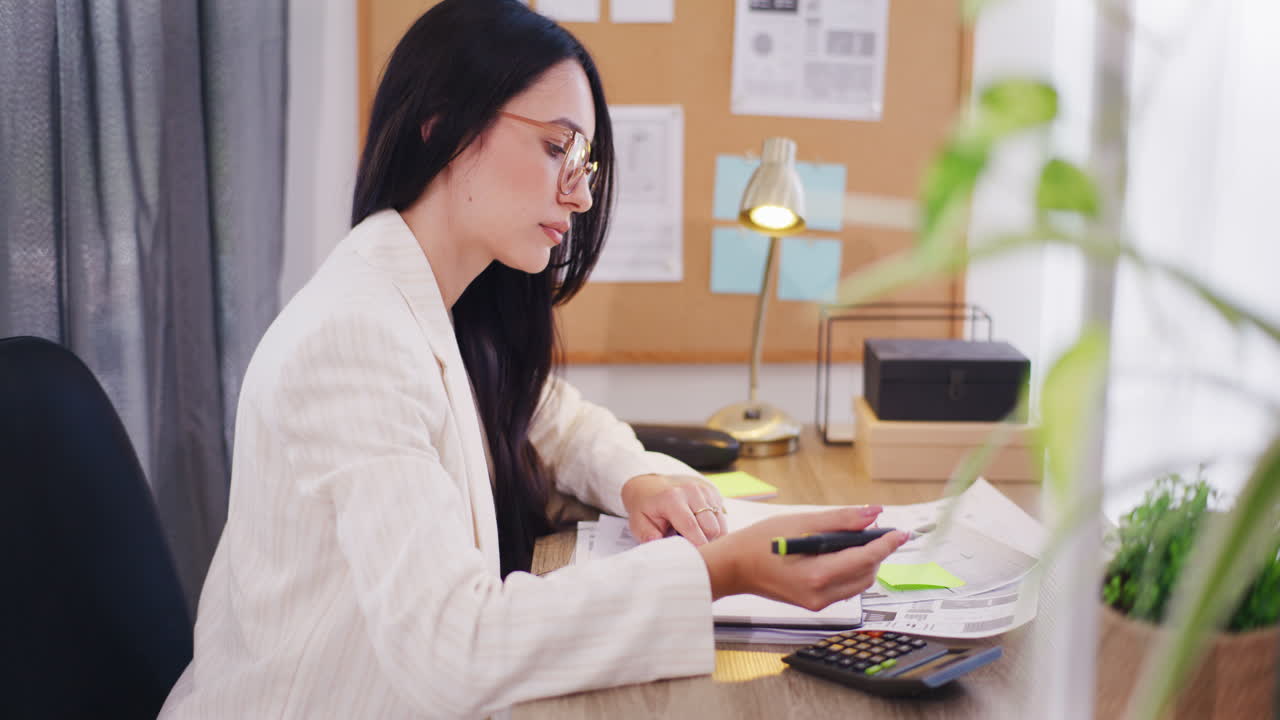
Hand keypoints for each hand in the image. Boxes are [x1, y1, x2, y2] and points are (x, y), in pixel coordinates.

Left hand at [621, 474, 726, 545]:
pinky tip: (700, 528)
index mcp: (672, 498)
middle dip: (704, 544)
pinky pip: (722, 518)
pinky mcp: (713, 492)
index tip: (693, 561)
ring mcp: (705, 490)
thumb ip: (649, 536)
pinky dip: (714, 527)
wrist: (651, 484)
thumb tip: (663, 550)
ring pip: (720, 525)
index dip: (696, 547)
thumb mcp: (638, 522)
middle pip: (712, 528)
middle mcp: (692, 491)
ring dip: (711, 536)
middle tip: (691, 549)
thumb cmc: (645, 507)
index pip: (691, 527)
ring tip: (694, 538)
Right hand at [696, 505, 905, 611]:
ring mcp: (817, 603)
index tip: (901, 532)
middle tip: (874, 530)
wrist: (733, 567)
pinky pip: (845, 588)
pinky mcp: (814, 604)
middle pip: (867, 573)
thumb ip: (841, 520)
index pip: (865, 559)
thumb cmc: (759, 542)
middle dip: (875, 552)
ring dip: (864, 562)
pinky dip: (850, 570)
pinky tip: (839, 554)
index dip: (887, 544)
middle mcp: (820, 594)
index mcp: (817, 574)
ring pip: (859, 583)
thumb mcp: (801, 522)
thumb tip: (873, 513)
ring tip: (855, 540)